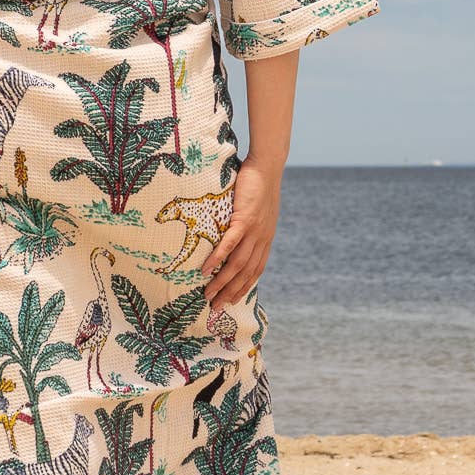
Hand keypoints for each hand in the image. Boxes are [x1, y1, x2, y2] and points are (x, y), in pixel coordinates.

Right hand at [202, 161, 279, 313]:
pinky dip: (217, 259)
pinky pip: (229, 244)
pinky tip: (206, 270)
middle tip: (216, 307)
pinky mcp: (244, 219)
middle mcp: (262, 239)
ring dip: (222, 282)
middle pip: (246, 274)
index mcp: (266, 239)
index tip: (231, 301)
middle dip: (231, 293)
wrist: (268, 166)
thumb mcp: (258, 211)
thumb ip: (250, 225)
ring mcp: (254, 231)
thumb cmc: (259, 185)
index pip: (256, 271)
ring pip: (237, 264)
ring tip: (208, 294)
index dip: (244, 288)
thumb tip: (236, 232)